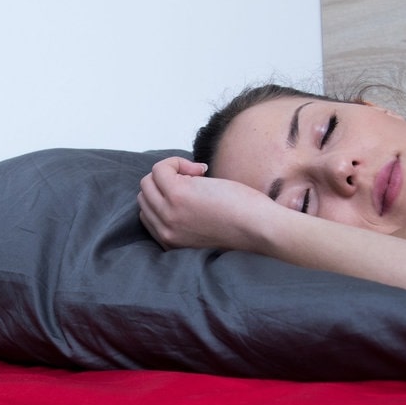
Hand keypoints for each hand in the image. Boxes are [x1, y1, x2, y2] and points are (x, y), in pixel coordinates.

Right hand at [137, 155, 278, 251]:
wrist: (259, 229)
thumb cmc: (243, 227)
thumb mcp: (204, 230)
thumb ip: (184, 218)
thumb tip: (179, 187)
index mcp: (170, 242)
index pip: (148, 213)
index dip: (166, 196)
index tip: (192, 192)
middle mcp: (164, 231)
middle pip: (145, 195)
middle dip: (167, 183)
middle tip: (196, 182)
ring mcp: (169, 212)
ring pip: (149, 180)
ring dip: (171, 171)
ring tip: (198, 176)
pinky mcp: (177, 194)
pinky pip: (160, 168)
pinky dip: (176, 162)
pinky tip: (201, 170)